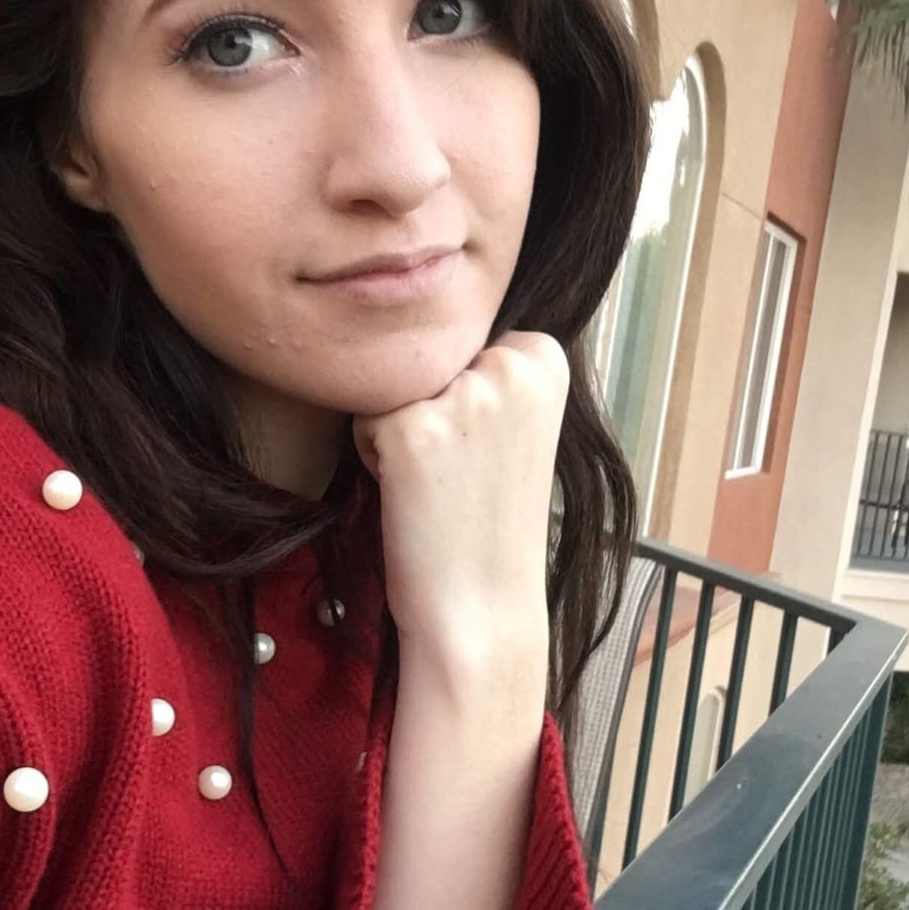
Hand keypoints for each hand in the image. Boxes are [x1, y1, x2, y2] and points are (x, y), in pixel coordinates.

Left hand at [351, 330, 567, 665]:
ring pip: (392, 384)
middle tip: (461, 475)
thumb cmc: (490, 521)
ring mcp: (462, 396)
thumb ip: (493, 368)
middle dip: (429, 408)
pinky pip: (364, 418)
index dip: (463, 397)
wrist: (481, 608)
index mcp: (544, 356)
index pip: (463, 341)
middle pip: (425, 356)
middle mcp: (508, 366)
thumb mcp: (515, 425)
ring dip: (401, 430)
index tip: (488, 453)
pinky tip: (414, 496)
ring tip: (439, 485)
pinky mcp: (411, 428)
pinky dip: (375, 456)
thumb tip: (427, 301)